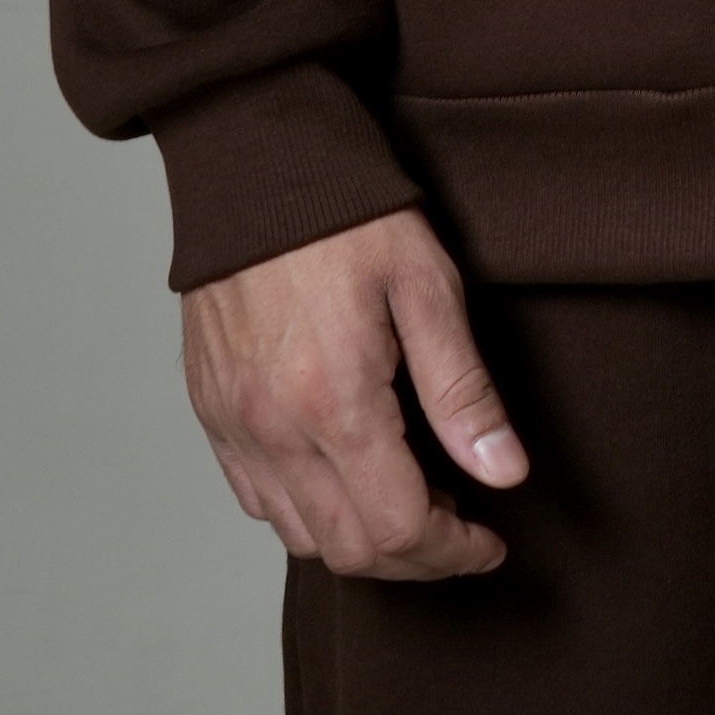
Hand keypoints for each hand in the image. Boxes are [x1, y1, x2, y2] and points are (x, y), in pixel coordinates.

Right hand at [181, 204, 528, 581]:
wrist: (255, 157)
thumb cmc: (347, 209)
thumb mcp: (426, 284)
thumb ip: (463, 390)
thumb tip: (505, 473)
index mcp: (333, 400)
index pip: (399, 527)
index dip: (455, 550)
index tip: (490, 538)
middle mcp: (272, 427)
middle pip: (348, 551)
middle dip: (414, 556)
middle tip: (459, 523)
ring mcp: (232, 422)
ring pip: (299, 537)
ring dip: (360, 539)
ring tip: (409, 495)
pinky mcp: (210, 408)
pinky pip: (256, 498)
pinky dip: (306, 511)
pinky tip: (345, 473)